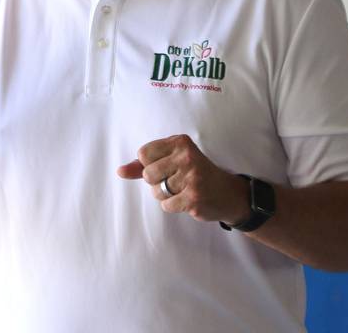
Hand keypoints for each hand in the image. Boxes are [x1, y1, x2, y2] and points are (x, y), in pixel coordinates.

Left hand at [117, 134, 248, 224]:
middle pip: (148, 173)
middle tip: (176, 180)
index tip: (166, 166)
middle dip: (157, 181)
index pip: (143, 153)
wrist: (228, 193)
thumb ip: (144, 165)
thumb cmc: (195, 174)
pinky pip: (166, 205)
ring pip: (156, 191)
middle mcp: (186, 156)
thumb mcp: (172, 160)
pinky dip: (173, 205)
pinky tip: (187, 199)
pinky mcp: (194, 197)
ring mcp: (191, 177)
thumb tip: (119, 171)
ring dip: (166, 195)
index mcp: (180, 142)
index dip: (149, 164)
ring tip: (183, 189)